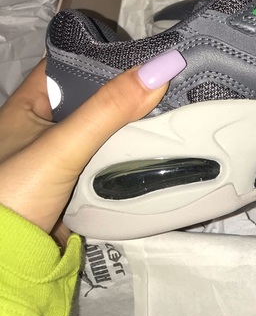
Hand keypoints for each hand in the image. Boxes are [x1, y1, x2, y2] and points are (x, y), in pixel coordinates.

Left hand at [0, 51, 184, 239]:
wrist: (3, 262)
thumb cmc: (15, 192)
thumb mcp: (62, 146)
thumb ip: (108, 110)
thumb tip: (162, 68)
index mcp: (31, 104)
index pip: (73, 64)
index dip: (108, 56)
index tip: (150, 53)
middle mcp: (47, 125)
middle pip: (95, 99)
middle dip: (130, 94)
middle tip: (175, 82)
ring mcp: (64, 157)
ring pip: (107, 132)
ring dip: (134, 127)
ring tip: (177, 110)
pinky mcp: (79, 184)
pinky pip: (111, 160)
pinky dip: (131, 156)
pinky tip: (159, 147)